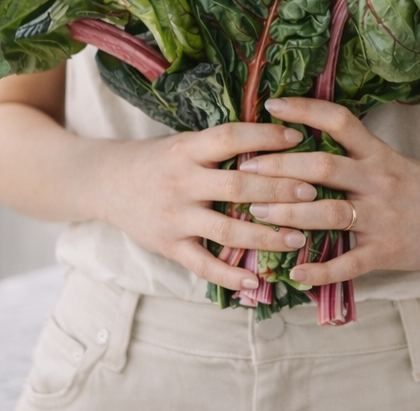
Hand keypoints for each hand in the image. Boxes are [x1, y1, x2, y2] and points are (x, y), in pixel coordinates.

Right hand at [95, 122, 319, 292]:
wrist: (106, 183)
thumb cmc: (158, 159)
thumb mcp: (185, 142)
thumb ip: (222, 145)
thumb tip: (279, 137)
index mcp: (186, 149)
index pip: (231, 138)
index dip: (266, 137)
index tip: (300, 139)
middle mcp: (180, 182)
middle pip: (237, 187)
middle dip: (279, 191)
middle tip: (314, 193)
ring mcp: (174, 217)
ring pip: (227, 229)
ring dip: (266, 236)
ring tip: (300, 238)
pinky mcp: (168, 246)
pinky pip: (202, 265)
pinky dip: (230, 275)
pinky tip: (257, 282)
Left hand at [238, 97, 419, 285]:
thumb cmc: (419, 185)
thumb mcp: (388, 159)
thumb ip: (351, 154)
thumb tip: (299, 143)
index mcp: (377, 153)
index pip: (340, 120)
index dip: (305, 110)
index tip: (271, 104)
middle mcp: (377, 180)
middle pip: (324, 167)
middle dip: (281, 168)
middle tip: (245, 168)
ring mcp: (382, 217)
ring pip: (328, 213)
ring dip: (288, 216)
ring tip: (255, 215)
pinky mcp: (386, 251)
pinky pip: (348, 263)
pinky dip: (318, 270)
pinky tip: (293, 273)